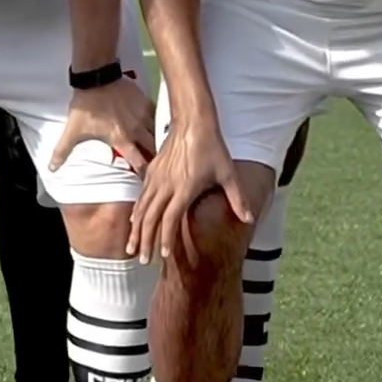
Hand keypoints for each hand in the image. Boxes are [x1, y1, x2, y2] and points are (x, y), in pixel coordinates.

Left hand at [50, 75, 155, 178]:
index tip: (146, 179)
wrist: (96, 76)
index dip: (144, 173)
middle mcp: (137, 130)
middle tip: (155, 163)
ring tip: (157, 145)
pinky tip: (153, 124)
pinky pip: (156, 115)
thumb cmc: (86, 105)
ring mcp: (143, 114)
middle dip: (155, 157)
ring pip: (157, 132)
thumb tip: (52, 168)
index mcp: (122, 139)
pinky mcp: (145, 101)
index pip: (139, 162)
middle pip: (153, 148)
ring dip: (156, 140)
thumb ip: (62, 151)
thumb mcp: (73, 130)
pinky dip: (155, 122)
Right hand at [127, 117, 252, 263]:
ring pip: (142, 208)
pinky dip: (136, 211)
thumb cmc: (212, 147)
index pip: (170, 219)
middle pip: (151, 218)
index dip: (166, 238)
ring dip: (136, 229)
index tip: (165, 255)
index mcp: (184, 188)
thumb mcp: (227, 173)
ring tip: (132, 248)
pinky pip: (141, 195)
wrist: (193, 120)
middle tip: (143, 260)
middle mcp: (167, 185)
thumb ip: (237, 199)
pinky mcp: (152, 170)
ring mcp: (157, 177)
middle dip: (146, 241)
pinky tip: (133, 221)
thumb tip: (249, 219)